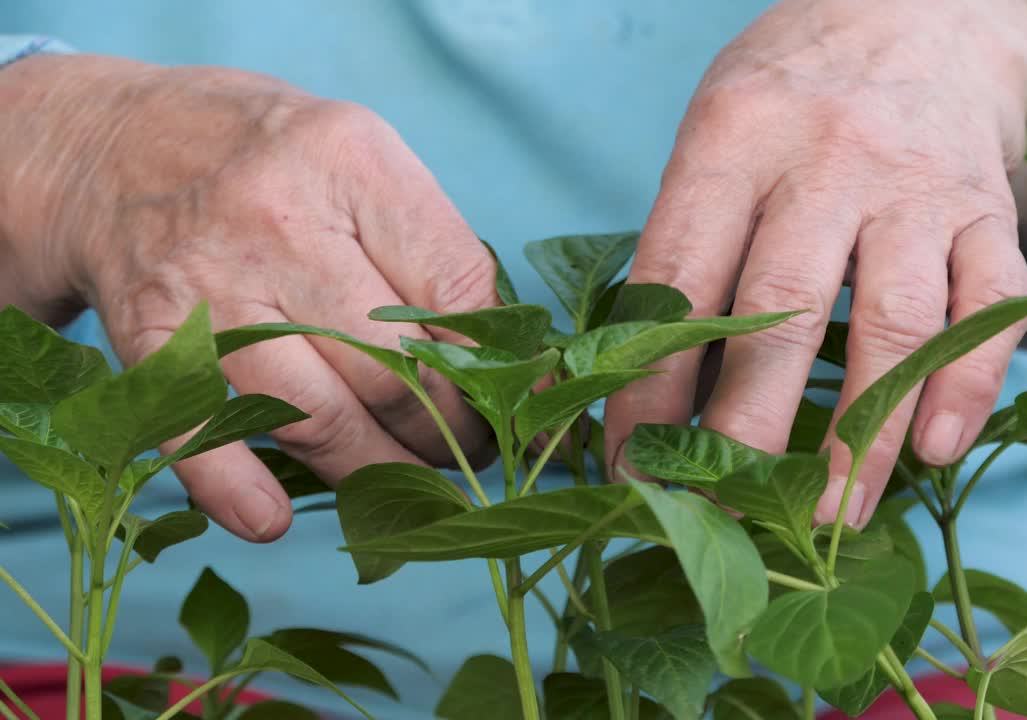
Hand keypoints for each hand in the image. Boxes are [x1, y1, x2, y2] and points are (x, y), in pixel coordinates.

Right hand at [0, 55, 500, 539]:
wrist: (108, 146)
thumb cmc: (267, 158)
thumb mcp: (360, 156)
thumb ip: (430, 245)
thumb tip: (514, 359)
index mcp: (350, 160)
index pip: (457, 289)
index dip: (500, 365)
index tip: (522, 403)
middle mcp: (278, 217)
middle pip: (393, 366)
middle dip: (450, 430)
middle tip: (470, 450)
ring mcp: (206, 280)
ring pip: (315, 414)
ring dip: (377, 471)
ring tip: (413, 485)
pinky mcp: (148, 334)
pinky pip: (198, 427)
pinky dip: (235, 486)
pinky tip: (272, 519)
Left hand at [606, 0, 1026, 525]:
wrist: (921, 14)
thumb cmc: (792, 98)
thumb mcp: (716, 136)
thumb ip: (677, 246)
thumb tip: (600, 377)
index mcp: (735, 139)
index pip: (678, 282)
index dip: (648, 386)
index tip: (630, 466)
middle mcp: (829, 158)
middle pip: (783, 312)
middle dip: (748, 430)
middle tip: (727, 515)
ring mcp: (918, 186)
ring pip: (895, 323)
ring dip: (862, 434)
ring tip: (830, 517)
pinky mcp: (988, 208)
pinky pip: (989, 306)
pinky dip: (966, 385)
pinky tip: (935, 450)